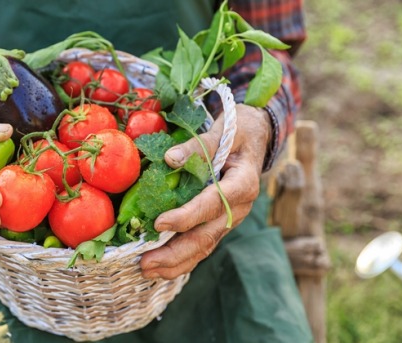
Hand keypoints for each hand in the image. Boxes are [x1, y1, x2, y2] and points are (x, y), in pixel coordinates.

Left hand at [140, 104, 271, 278]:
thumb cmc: (239, 132)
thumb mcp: (224, 131)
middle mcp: (239, 208)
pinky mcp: (219, 223)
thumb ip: (199, 146)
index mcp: (243, 184)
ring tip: (147, 270)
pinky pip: (201, 244)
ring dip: (175, 262)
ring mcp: (230, 219)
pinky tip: (160, 267)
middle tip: (146, 263)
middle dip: (175, 253)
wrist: (256, 138)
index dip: (187, 216)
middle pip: (207, 236)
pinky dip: (181, 258)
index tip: (159, 223)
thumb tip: (170, 159)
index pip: (213, 204)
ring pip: (204, 247)